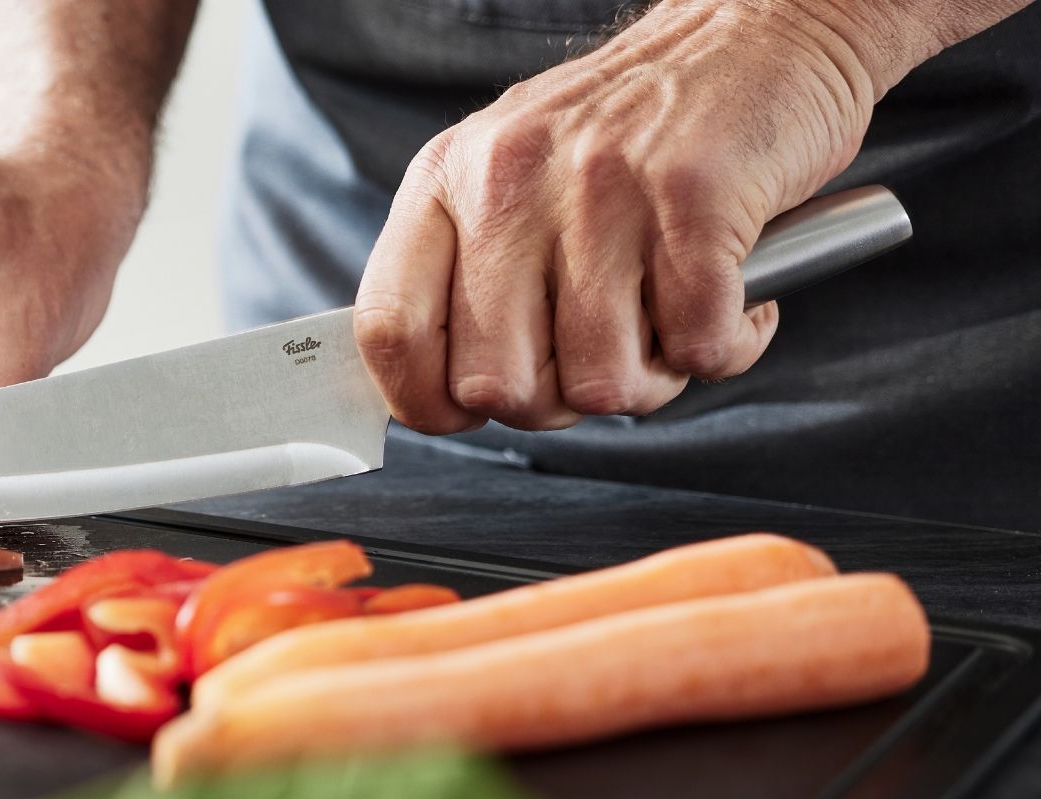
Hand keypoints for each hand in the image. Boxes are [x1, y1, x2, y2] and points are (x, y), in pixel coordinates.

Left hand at [353, 0, 884, 432]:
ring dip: (653, 378)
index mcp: (446, 180)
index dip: (426, 403)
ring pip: (602, 384)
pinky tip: (734, 298)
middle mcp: (508, 182)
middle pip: (496, 384)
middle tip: (602, 356)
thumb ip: (465, 274)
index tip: (469, 413)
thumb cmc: (630, 133)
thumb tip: (442, 396)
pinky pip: (700, 349)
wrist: (756, 30)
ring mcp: (601, 189)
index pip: (388, 329)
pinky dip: (726, 346)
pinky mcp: (697, 200)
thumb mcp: (509, 176)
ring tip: (671, 319)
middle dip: (558, 403)